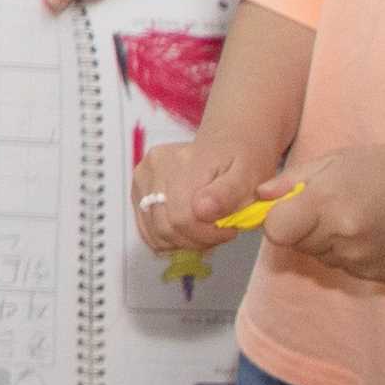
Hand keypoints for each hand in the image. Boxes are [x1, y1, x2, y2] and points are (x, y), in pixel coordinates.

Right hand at [132, 133, 272, 258]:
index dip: (207, 235)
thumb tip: (202, 211)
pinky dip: (168, 237)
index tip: (229, 230)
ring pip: (154, 233)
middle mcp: (155, 167)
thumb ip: (226, 194)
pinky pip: (146, 229)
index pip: (183, 219)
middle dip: (196, 240)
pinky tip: (188, 229)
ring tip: (204, 230)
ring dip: (182, 241)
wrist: (228, 143)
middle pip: (166, 228)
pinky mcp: (138, 188)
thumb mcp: (247, 177)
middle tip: (219, 232)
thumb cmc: (241, 162)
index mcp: (183, 162)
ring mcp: (143, 177)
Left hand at [261, 145, 384, 286]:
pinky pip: (345, 267)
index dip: (277, 219)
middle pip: (295, 244)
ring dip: (327, 240)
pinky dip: (350, 253)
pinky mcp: (374, 277)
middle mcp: (342, 237)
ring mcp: (359, 261)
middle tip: (333, 205)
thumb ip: (295, 179)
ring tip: (358, 216)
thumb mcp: (341, 159)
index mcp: (329, 202)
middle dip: (303, 227)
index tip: (290, 208)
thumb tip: (260, 196)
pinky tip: (375, 233)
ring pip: (320, 256)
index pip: (275, 230)